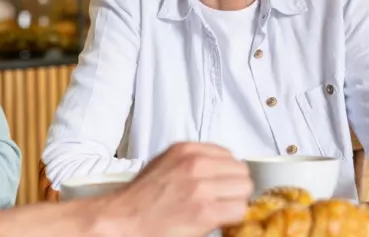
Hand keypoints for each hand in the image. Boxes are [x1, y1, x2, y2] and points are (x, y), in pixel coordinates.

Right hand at [98, 142, 252, 236]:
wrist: (124, 219)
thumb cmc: (141, 198)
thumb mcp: (165, 163)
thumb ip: (192, 160)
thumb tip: (218, 168)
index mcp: (186, 150)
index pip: (230, 155)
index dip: (228, 173)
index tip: (223, 183)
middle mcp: (195, 164)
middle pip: (241, 171)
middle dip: (235, 186)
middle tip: (222, 198)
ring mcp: (202, 187)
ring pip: (244, 190)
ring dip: (235, 202)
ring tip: (219, 209)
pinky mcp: (205, 211)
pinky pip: (238, 210)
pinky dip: (231, 217)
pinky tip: (217, 219)